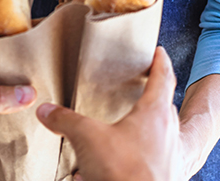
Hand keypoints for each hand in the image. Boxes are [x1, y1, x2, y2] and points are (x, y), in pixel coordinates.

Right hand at [36, 47, 183, 180]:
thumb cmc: (126, 174)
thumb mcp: (88, 139)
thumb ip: (66, 121)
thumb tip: (47, 111)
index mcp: (154, 113)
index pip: (163, 76)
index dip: (160, 61)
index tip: (159, 51)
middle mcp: (169, 132)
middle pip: (165, 105)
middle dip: (154, 96)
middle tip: (144, 88)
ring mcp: (172, 157)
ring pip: (163, 133)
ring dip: (149, 127)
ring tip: (129, 128)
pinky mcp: (168, 176)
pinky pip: (158, 158)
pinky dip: (144, 153)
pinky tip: (123, 162)